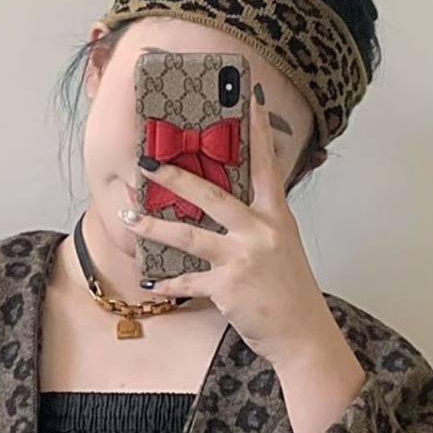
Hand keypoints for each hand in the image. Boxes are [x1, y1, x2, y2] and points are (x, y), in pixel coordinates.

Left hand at [121, 84, 343, 368]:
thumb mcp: (284, 249)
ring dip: (154, 227)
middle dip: (176, 177)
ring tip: (129, 218)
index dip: (257, 131)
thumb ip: (260, 226)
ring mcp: (242, 258)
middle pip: (212, 195)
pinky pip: (188, 281)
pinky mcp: (227, 287)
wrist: (302, 334)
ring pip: (189, 236)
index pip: (265, 165)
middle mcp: (260, 231)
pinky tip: (151, 281)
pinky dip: (168, 283)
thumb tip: (232, 211)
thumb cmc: (291, 293)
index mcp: (277, 217)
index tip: (247, 97)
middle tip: (148, 162)